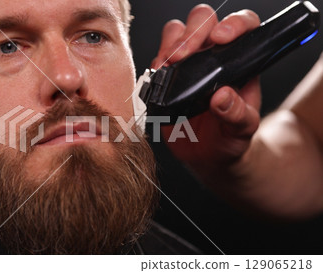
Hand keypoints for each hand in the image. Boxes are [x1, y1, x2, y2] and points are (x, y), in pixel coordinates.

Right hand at [152, 5, 261, 177]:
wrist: (206, 156)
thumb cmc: (229, 140)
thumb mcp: (242, 130)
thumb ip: (237, 114)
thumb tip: (222, 97)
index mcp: (238, 63)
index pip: (243, 27)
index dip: (232, 24)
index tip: (221, 38)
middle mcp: (212, 57)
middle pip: (204, 20)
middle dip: (192, 32)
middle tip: (183, 55)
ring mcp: (187, 65)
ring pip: (177, 31)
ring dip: (171, 42)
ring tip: (168, 65)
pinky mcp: (166, 77)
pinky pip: (157, 58)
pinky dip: (154, 63)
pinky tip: (158, 76)